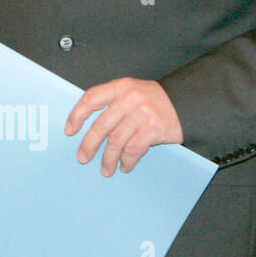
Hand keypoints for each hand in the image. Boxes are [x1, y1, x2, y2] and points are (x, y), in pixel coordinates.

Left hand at [65, 78, 183, 175]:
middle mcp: (129, 99)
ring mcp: (142, 114)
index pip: (91, 98)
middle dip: (89, 144)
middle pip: (102, 125)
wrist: (186, 102)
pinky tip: (124, 166)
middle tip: (82, 158)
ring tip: (105, 169)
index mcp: (120, 87)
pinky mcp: (154, 129)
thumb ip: (112, 103)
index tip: (69, 130)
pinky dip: (127, 160)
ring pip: (116, 140)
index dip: (77, 115)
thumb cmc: (154, 100)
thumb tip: (88, 127)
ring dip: (108, 158)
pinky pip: (134, 149)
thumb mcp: (131, 92)